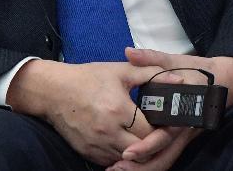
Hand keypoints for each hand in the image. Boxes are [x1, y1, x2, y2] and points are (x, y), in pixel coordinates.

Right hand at [7, 58, 181, 165]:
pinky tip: (127, 144)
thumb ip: (151, 73)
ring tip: (145, 139)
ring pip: (129, 161)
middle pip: (142, 150)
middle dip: (154, 144)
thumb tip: (178, 79)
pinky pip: (113, 163)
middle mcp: (108, 131)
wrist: (53, 91)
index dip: (163, 128)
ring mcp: (98, 145)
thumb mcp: (120, 70)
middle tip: (160, 133)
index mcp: (118, 109)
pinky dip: (123, 157)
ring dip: (140, 153)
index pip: (151, 131)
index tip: (168, 122)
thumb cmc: (87, 78)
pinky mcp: (89, 154)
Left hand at [105, 48, 232, 170]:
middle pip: (164, 158)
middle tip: (116, 169)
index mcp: (182, 113)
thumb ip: (151, 59)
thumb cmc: (197, 71)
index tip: (127, 152)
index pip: (164, 136)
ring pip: (164, 161)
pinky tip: (129, 164)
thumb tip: (129, 52)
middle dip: (140, 167)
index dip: (146, 147)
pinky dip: (148, 163)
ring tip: (117, 170)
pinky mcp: (177, 139)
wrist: (221, 81)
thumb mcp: (174, 61)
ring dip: (142, 168)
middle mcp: (183, 131)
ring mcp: (181, 137)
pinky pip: (164, 156)